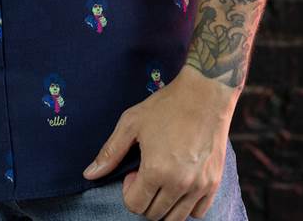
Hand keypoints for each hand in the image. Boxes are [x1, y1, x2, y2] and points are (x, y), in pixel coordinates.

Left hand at [81, 64, 239, 219]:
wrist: (205, 94)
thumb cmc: (166, 106)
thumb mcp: (131, 122)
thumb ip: (110, 152)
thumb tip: (89, 174)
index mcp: (156, 170)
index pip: (135, 206)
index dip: (129, 190)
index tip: (134, 171)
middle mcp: (179, 184)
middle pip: (154, 214)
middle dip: (145, 198)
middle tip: (148, 173)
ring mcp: (199, 186)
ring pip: (176, 219)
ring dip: (164, 205)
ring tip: (163, 179)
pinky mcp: (213, 183)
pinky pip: (198, 212)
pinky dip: (187, 205)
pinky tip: (181, 183)